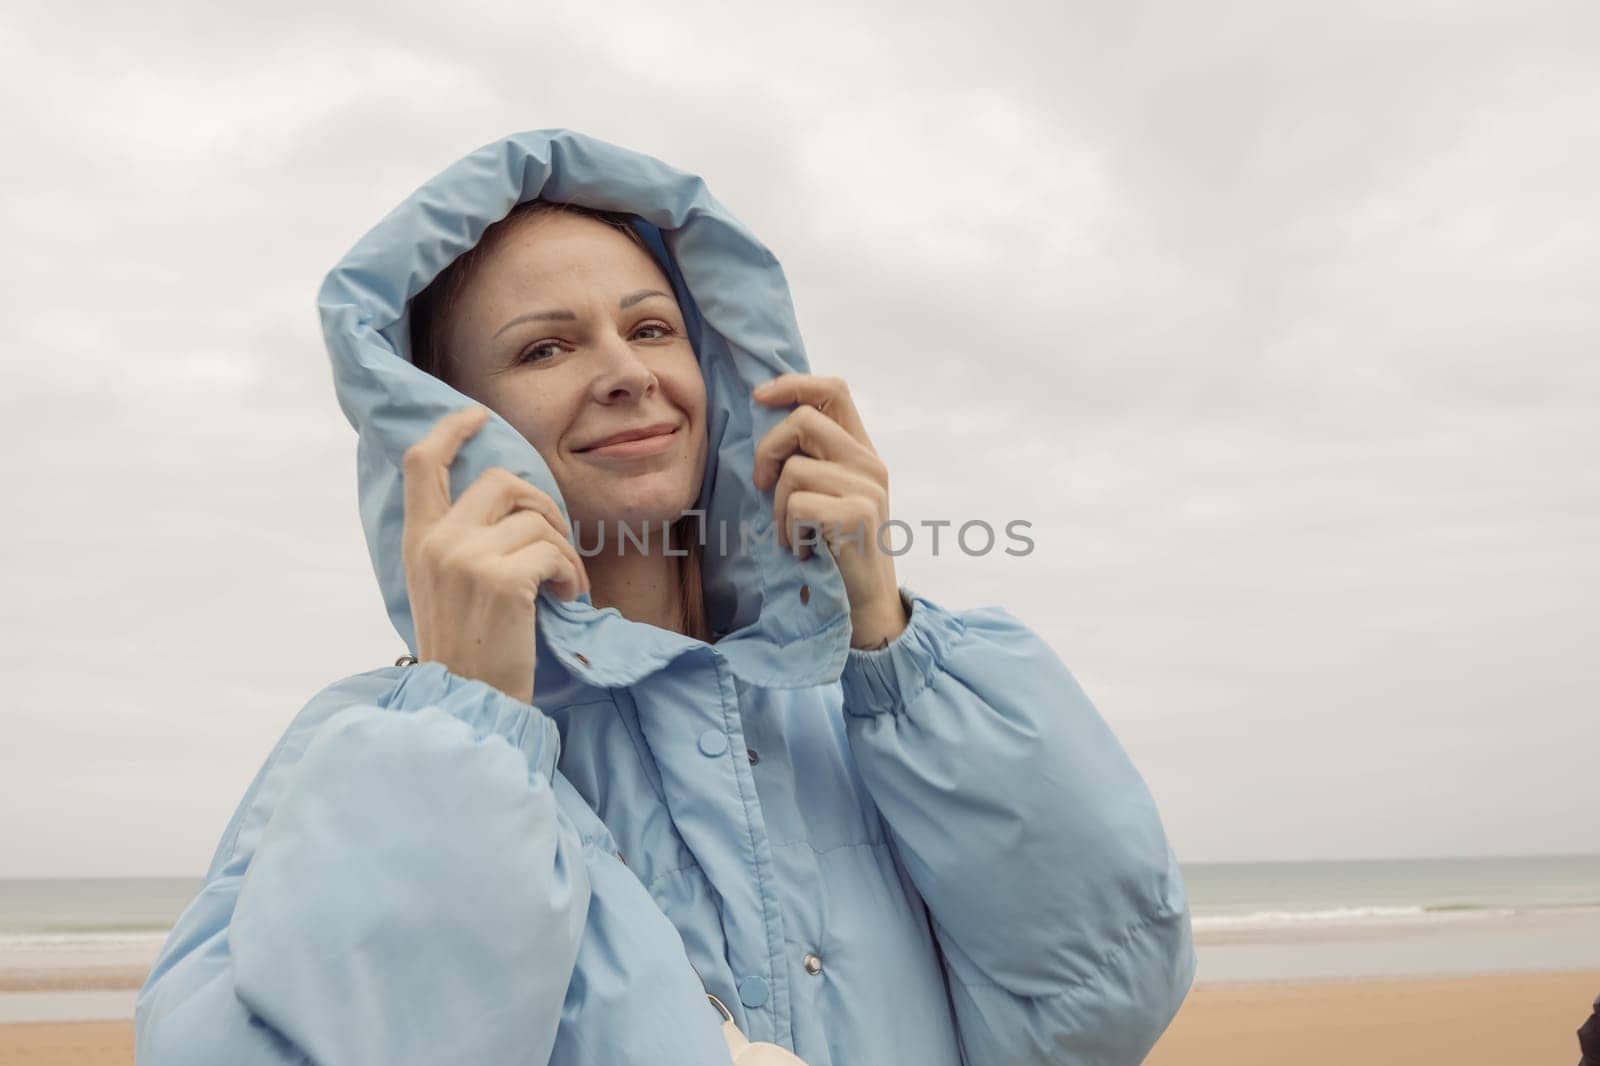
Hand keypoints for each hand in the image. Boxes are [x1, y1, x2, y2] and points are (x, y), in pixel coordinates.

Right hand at [400, 405, 590, 704]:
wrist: (468, 701)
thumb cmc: (469, 649)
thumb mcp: (444, 587)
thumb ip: (458, 542)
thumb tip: (503, 503)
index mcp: (418, 540)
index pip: (423, 462)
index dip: (452, 429)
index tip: (477, 415)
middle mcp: (437, 542)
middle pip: (502, 480)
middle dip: (542, 504)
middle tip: (557, 542)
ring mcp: (467, 558)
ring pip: (537, 519)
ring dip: (564, 551)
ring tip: (564, 585)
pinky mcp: (502, 580)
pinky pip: (555, 551)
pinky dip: (571, 573)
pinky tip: (566, 598)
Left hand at [752, 374, 906, 648]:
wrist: (864, 608)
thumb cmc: (833, 552)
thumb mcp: (827, 496)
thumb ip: (811, 458)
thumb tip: (765, 416)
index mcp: (862, 452)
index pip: (833, 390)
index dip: (792, 384)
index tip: (759, 397)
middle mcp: (870, 464)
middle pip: (803, 420)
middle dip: (768, 452)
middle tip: (764, 486)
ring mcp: (868, 489)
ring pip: (793, 470)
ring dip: (778, 507)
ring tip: (795, 533)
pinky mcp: (858, 515)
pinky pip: (797, 503)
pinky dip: (788, 531)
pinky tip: (804, 550)